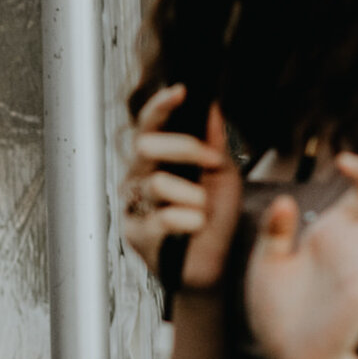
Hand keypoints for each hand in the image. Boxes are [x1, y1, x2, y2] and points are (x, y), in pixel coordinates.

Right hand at [121, 86, 241, 289]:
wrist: (213, 266)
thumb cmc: (215, 221)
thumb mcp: (223, 177)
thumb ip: (214, 144)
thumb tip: (211, 107)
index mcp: (158, 161)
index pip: (150, 126)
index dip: (160, 107)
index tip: (180, 92)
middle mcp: (140, 179)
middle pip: (144, 146)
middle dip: (183, 148)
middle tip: (211, 161)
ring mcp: (134, 206)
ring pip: (157, 183)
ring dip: (193, 195)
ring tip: (204, 210)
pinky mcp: (135, 233)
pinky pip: (161, 217)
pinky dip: (189, 221)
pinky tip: (196, 227)